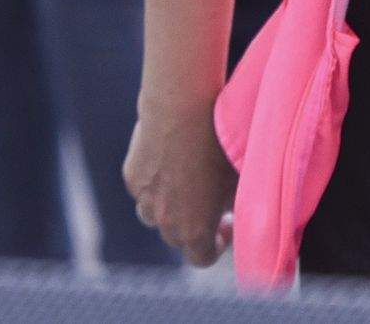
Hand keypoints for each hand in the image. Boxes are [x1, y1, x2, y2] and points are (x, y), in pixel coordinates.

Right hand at [124, 96, 237, 268]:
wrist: (182, 109)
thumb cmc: (219, 145)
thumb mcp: (237, 183)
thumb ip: (233, 208)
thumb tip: (231, 211)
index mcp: (195, 231)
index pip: (201, 259)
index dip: (217, 245)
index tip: (225, 222)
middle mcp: (166, 221)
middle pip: (177, 238)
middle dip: (192, 224)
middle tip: (208, 200)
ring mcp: (145, 199)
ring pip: (155, 215)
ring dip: (169, 208)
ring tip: (185, 181)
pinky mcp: (131, 176)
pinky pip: (143, 190)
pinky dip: (154, 184)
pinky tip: (169, 160)